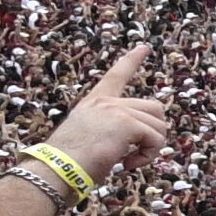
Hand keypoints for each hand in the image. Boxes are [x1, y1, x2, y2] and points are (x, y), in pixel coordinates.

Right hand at [37, 47, 175, 195]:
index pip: (116, 76)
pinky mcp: (127, 123)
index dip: (132, 60)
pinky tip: (127, 164)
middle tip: (136, 152)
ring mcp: (117, 110)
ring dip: (151, 148)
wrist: (56, 168)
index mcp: (94, 102)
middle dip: (154, 133)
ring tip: (129, 161)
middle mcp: (106, 102)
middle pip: (154, 108)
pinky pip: (156, 139)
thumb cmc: (67, 163)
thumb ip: (108, 130)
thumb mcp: (87, 137)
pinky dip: (148, 156)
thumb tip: (130, 141)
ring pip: (159, 126)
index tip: (144, 47)